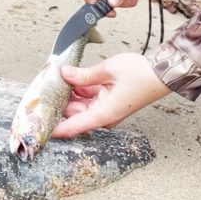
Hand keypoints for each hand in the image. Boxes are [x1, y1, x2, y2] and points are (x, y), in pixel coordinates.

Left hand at [51, 53, 170, 137]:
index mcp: (102, 114)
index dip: (54, 129)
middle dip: (60, 100)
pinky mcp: (109, 101)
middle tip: (46, 85)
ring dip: (71, 92)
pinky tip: (74, 76)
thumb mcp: (107, 70)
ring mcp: (106, 109)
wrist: (161, 73)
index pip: (72, 127)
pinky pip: (89, 98)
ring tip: (60, 75)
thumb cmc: (139, 75)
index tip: (39, 127)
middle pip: (73, 112)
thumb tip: (64, 74)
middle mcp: (103, 115)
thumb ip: (83, 74)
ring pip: (80, 104)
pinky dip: (81, 88)